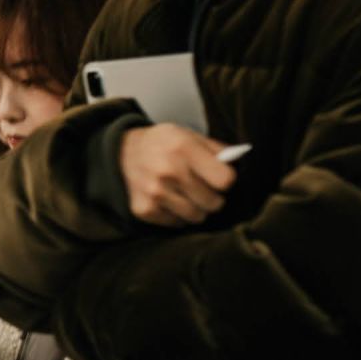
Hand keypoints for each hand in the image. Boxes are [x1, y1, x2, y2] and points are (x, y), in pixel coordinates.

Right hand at [119, 123, 237, 226]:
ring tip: (189, 196)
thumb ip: (216, 150)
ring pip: (197, 217)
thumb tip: (237, 164)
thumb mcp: (189, 136)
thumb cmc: (163, 144)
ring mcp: (155, 192)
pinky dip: (177, 215)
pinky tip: (171, 200)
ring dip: (197, 209)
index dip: (225, 180)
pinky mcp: (144, 209)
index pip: (225, 180)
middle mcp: (168, 171)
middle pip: (213, 203)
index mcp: (184, 148)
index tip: (219, 177)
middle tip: (204, 189)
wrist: (122, 152)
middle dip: (213, 197)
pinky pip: (177, 223)